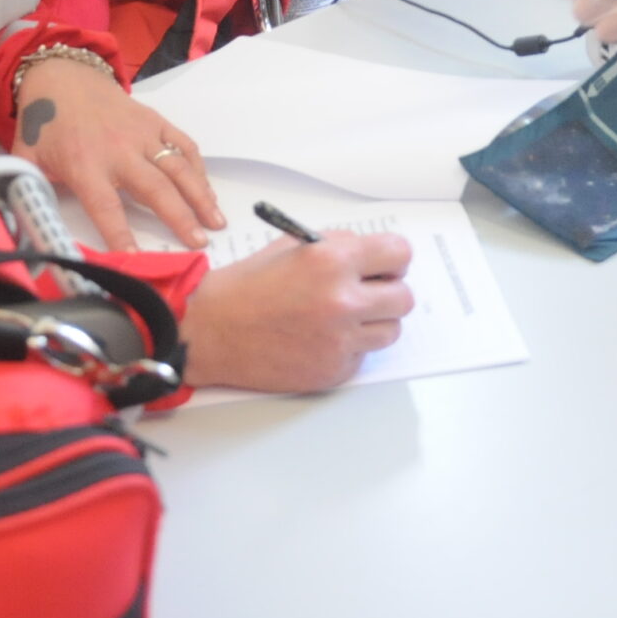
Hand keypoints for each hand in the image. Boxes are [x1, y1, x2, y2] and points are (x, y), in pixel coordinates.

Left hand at [11, 55, 224, 249]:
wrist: (64, 77)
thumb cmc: (46, 126)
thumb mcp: (27, 158)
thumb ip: (29, 190)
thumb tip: (23, 225)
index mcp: (85, 164)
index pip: (105, 206)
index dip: (119, 234)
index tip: (135, 259)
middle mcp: (119, 150)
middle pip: (155, 188)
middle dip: (180, 217)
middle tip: (199, 243)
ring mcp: (142, 134)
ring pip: (178, 167)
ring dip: (200, 195)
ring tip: (216, 221)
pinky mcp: (156, 121)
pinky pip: (183, 144)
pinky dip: (198, 167)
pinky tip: (207, 190)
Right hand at [179, 231, 415, 391]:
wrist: (213, 332)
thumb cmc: (247, 288)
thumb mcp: (294, 247)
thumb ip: (338, 247)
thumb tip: (371, 255)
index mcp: (333, 261)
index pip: (399, 254)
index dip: (393, 259)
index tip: (386, 265)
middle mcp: (342, 301)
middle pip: (403, 298)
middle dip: (388, 292)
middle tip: (369, 292)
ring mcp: (340, 340)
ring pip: (391, 330)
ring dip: (374, 322)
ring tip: (344, 317)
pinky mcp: (334, 370)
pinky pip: (363, 355)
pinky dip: (350, 347)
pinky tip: (322, 338)